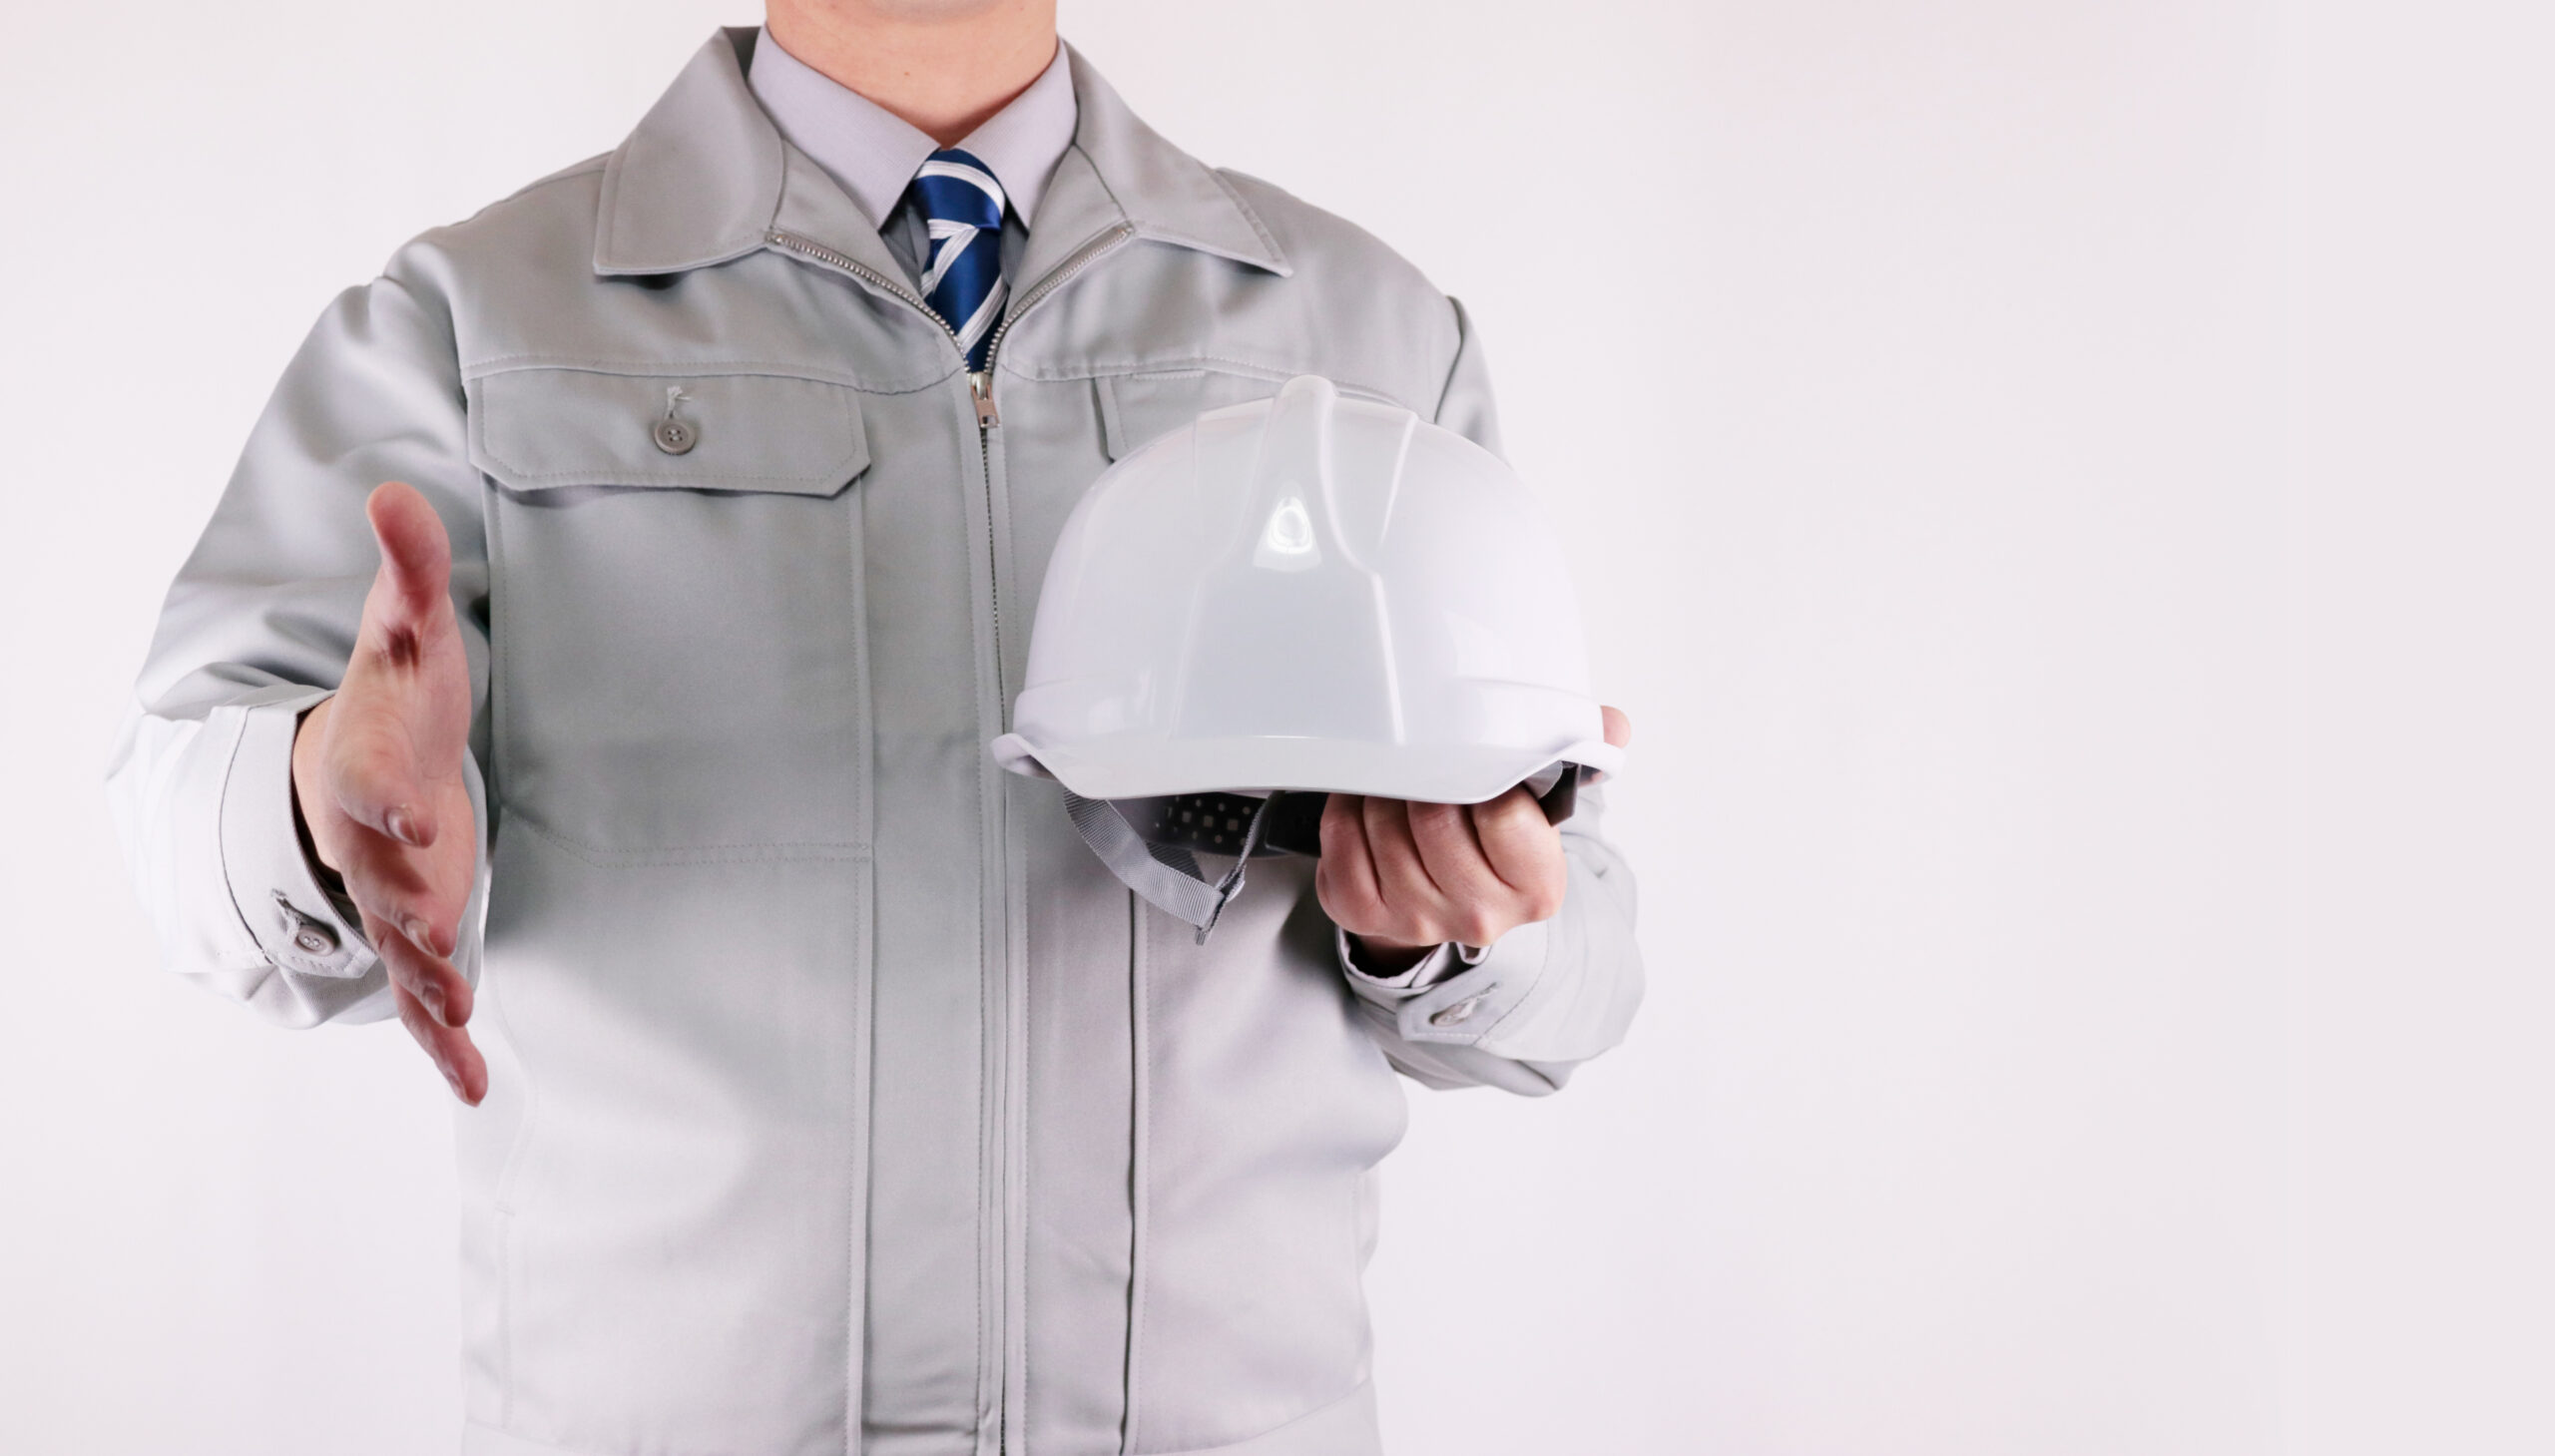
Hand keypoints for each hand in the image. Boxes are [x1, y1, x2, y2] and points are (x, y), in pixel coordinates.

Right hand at [291, 482, 484, 1103]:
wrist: (369, 755)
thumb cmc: (401, 690)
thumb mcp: (408, 625)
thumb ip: (407, 566)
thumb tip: (395, 492)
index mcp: (366, 768)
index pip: (371, 783)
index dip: (389, 800)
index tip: (414, 813)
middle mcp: (371, 844)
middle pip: (383, 879)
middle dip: (404, 905)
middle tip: (431, 932)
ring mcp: (393, 897)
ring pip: (403, 951)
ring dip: (427, 983)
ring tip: (458, 1011)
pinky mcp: (421, 934)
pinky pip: (425, 1000)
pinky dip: (447, 1047)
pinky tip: (477, 1089)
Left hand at [1318, 706, 1631, 974]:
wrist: (1453, 901)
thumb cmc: (1496, 843)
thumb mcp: (1546, 804)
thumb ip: (1580, 758)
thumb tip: (1610, 726)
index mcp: (1537, 886)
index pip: (1502, 814)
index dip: (1482, 775)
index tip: (1476, 759)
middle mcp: (1480, 915)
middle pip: (1435, 818)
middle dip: (1426, 777)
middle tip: (1426, 759)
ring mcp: (1418, 920)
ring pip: (1384, 826)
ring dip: (1383, 790)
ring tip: (1399, 780)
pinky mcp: (1363, 914)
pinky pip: (1342, 841)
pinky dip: (1348, 811)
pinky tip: (1367, 805)